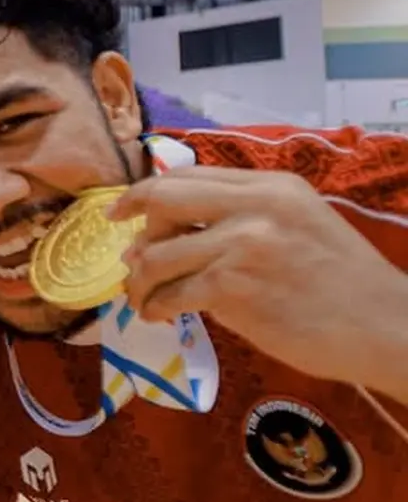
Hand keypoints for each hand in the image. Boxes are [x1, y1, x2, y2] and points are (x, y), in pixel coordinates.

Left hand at [112, 166, 407, 390]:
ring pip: (157, 255)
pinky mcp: (233, 288)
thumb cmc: (341, 282)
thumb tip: (170, 229)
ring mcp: (241, 246)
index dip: (144, 194)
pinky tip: (158, 315)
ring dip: (140, 281)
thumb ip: (243, 216)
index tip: (121, 212)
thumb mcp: (299, 223)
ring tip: (142, 298)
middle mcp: (254, 207)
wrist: (382, 325)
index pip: (187, 176)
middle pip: (162, 201)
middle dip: (132, 228)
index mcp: (270, 186)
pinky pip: (172, 294)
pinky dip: (156, 307)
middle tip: (125, 258)